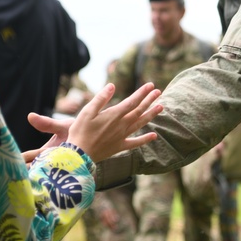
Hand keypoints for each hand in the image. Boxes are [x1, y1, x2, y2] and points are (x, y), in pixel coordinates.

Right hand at [27, 82, 161, 161]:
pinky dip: (145, 139)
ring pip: (140, 123)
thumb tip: (112, 86)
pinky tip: (154, 136)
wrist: (79, 155)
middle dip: (149, 100)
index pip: (132, 101)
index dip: (142, 93)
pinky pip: (135, 143)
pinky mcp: (119, 146)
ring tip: (161, 107)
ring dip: (151, 114)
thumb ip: (101, 99)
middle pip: (139, 110)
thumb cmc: (80, 131)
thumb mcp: (87, 112)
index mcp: (113, 115)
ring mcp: (122, 136)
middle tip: (159, 91)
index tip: (151, 85)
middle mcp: (121, 125)